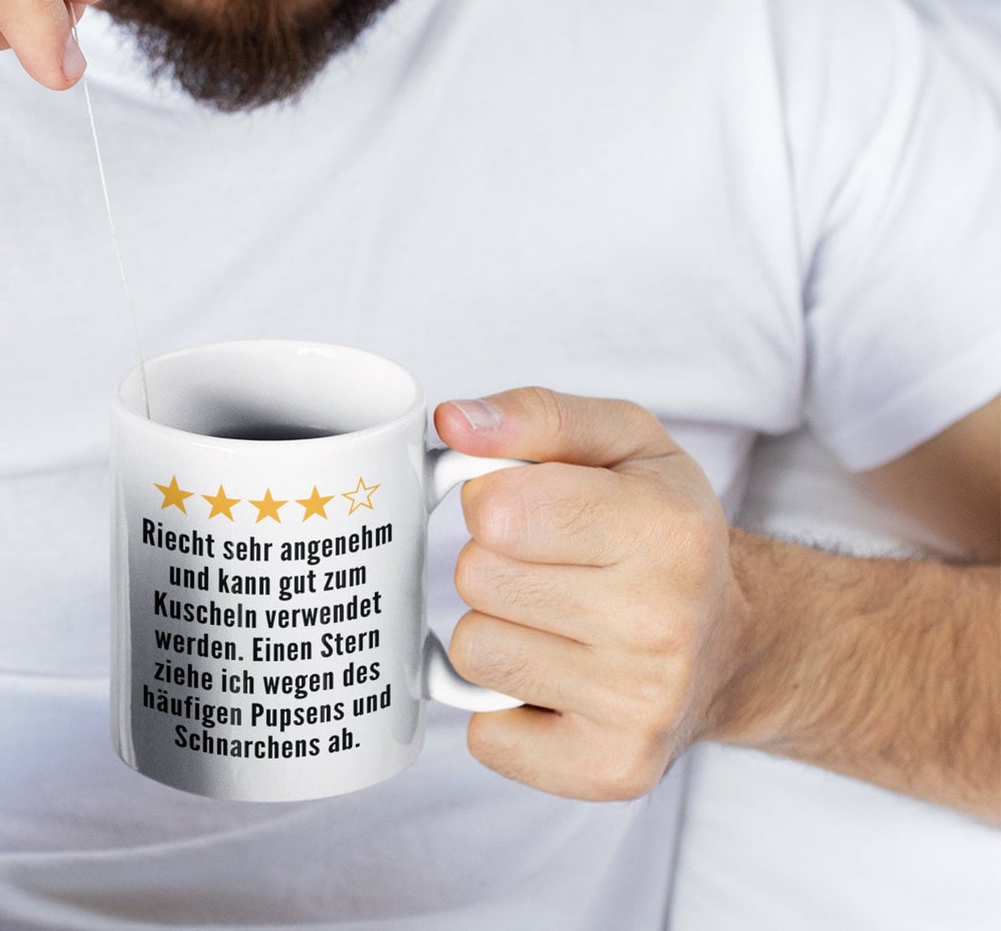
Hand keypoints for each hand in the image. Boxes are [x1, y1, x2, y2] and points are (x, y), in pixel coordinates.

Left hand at [434, 387, 743, 800]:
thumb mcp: (620, 439)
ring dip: (497, 630)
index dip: (492, 498)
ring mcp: (641, 707)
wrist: (732, 641)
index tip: (528, 504)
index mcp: (664, 527)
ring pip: (474, 654)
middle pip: (477, 579)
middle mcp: (662, 622)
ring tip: (554, 619)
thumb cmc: (661, 525)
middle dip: (493, 561)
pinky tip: (554, 680)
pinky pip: (485, 736)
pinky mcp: (612, 770)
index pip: (496, 509)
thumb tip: (452, 422)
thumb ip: (533, 415)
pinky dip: (501, 708)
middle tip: (549, 564)